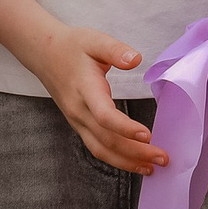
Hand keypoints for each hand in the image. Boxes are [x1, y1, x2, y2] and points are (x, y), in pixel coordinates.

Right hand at [33, 22, 167, 173]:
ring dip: (127, 162)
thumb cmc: (72, 46)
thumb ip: (115, 50)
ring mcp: (77, 120)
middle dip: (136, 152)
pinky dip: (116, 159)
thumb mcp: (95, 40)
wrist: (43, 54)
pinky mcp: (79, 125)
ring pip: (101, 149)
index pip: (104, 115)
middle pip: (107, 139)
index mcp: (85, 89)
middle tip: (163, 158)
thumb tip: (136, 59)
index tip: (148, 135)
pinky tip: (135, 163)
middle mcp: (79, 110)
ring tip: (152, 168)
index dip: (125, 128)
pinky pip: (97, 148)